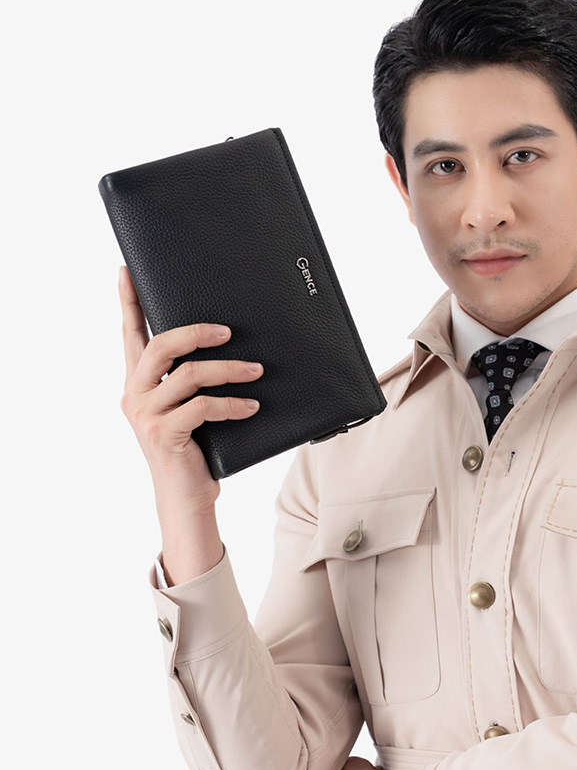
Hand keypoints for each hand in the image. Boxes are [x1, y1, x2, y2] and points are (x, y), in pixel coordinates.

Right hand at [118, 265, 261, 580]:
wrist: (186, 498)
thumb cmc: (195, 450)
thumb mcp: (189, 409)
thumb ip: (192, 382)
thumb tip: (231, 345)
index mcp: (138, 384)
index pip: (131, 335)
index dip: (129, 303)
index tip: (126, 272)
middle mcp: (135, 395)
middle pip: (160, 346)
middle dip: (196, 332)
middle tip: (229, 330)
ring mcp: (147, 416)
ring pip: (187, 375)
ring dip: (228, 370)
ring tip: (256, 371)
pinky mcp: (166, 434)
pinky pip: (203, 407)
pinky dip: (232, 404)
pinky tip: (252, 406)